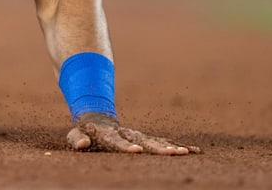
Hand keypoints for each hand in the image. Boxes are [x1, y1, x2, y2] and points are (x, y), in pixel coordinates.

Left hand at [67, 112, 200, 154]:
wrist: (98, 117)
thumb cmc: (86, 131)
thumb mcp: (76, 134)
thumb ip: (77, 139)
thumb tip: (83, 143)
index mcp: (110, 135)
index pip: (118, 142)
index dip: (126, 147)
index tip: (136, 151)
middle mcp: (129, 134)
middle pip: (145, 142)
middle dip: (160, 148)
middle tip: (174, 153)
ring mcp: (140, 136)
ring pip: (158, 141)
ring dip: (172, 147)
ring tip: (186, 153)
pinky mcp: (147, 139)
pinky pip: (164, 142)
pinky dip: (179, 146)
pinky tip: (195, 151)